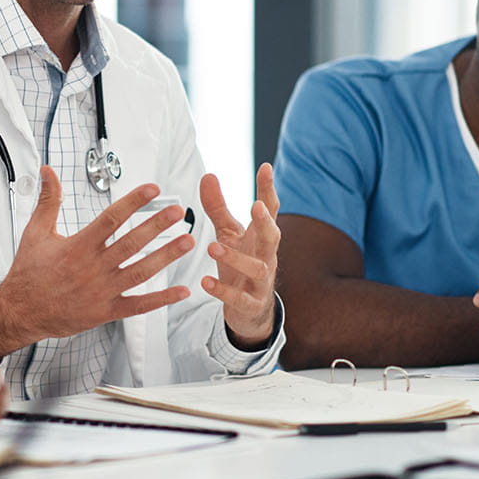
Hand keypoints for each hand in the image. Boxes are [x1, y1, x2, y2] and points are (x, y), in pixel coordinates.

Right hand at [0, 166, 193, 359]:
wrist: (20, 312)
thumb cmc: (28, 273)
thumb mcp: (35, 232)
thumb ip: (48, 201)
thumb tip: (48, 172)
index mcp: (78, 246)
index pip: (111, 218)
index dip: (134, 202)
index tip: (153, 189)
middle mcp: (93, 268)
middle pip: (131, 243)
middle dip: (157, 225)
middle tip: (177, 212)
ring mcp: (102, 291)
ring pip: (140, 271)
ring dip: (166, 256)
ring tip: (187, 242)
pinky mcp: (106, 311)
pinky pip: (139, 305)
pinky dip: (161, 299)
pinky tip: (181, 291)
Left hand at [200, 163, 280, 348]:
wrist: (251, 311)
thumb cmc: (240, 266)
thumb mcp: (228, 233)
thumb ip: (218, 207)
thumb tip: (208, 175)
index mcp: (261, 237)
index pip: (269, 210)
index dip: (268, 189)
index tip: (265, 167)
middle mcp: (266, 256)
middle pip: (272, 237)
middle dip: (265, 222)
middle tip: (255, 206)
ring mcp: (261, 282)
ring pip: (257, 269)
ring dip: (236, 258)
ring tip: (213, 247)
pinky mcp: (251, 304)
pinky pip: (240, 299)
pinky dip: (223, 291)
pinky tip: (206, 282)